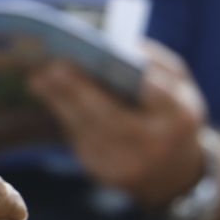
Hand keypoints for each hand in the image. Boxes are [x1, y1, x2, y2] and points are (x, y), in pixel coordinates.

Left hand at [29, 40, 206, 207]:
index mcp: (180, 118)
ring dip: (60, 101)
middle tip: (52, 67)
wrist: (173, 174)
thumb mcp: (180, 89)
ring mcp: (127, 165)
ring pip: (87, 129)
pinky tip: (48, 94)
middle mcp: (154, 145)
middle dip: (78, 90)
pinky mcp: (104, 174)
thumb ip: (157, 65)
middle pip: (110, 116)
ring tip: (39, 77)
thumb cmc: (172, 117)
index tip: (104, 56)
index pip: (156, 94)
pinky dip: (64, 115)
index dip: (134, 76)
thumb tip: (117, 45)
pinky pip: (80, 140)